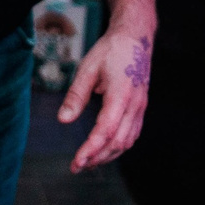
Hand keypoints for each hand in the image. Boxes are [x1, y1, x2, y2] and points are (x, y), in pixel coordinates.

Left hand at [60, 25, 152, 172]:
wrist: (135, 37)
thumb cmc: (111, 50)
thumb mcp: (88, 68)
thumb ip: (76, 96)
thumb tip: (63, 120)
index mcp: (121, 94)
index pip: (106, 130)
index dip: (91, 149)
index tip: (76, 162)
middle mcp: (134, 104)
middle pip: (117, 142)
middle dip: (97, 158)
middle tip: (76, 167)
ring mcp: (140, 107)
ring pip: (127, 141)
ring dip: (107, 155)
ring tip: (88, 162)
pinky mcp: (141, 108)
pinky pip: (132, 134)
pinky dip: (118, 147)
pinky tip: (105, 150)